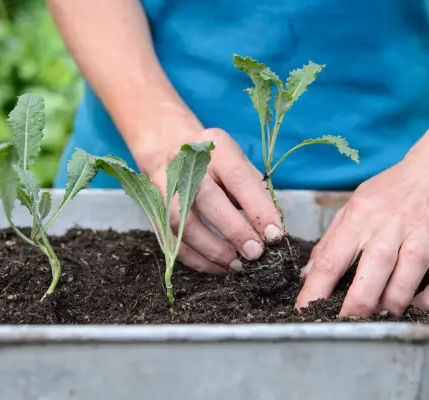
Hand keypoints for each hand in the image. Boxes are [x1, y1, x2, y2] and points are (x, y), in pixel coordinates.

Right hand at [130, 112, 284, 274]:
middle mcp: (186, 164)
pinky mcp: (154, 208)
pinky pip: (171, 240)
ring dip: (212, 250)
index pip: (239, 178)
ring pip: (183, 224)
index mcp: (217, 148)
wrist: (166, 144)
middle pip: (207, 199)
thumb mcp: (238, 163)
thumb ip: (255, 192)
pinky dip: (196, 259)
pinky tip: (217, 268)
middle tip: (255, 254)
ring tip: (236, 265)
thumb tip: (273, 231)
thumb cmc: (214, 160)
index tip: (274, 235)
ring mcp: (164, 186)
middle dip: (234, 230)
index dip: (257, 208)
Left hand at [295, 97, 428, 317]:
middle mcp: (390, 226)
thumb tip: (307, 276)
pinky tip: (416, 305)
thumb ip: (329, 242)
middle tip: (346, 324)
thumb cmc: (389, 192)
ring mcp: (423, 235)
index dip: (315, 291)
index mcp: (359, 217)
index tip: (305, 311)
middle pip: (371, 271)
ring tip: (381, 315)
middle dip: (357, 306)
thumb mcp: (351, 207)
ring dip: (392, 304)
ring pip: (407, 277)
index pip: (331, 260)